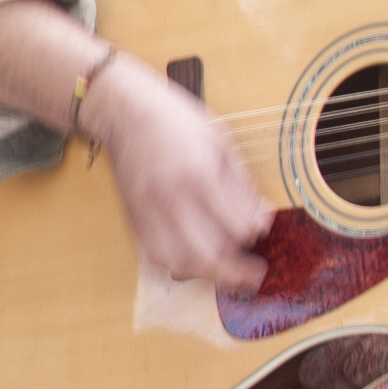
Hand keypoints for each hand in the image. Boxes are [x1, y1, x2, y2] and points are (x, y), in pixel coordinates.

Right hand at [78, 56, 273, 297]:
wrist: (125, 113)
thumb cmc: (176, 122)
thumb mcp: (221, 141)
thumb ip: (243, 184)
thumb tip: (262, 218)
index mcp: (200, 174)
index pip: (237, 225)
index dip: (255, 231)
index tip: (262, 229)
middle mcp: (172, 198)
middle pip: (209, 255)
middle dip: (237, 271)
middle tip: (254, 274)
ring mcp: (149, 213)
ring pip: (182, 264)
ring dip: (209, 274)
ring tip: (227, 271)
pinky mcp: (134, 220)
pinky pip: (158, 259)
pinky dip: (180, 268)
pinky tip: (196, 262)